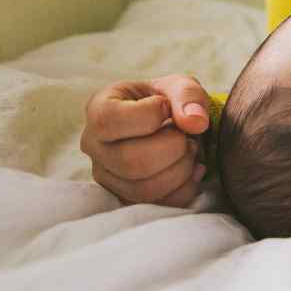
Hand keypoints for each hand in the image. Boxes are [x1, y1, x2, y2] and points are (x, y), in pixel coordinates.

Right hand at [80, 74, 210, 206]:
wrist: (167, 124)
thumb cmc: (166, 101)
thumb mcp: (178, 85)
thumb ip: (188, 96)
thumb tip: (196, 123)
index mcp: (98, 109)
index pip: (109, 120)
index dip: (149, 115)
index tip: (166, 107)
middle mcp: (94, 146)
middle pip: (130, 161)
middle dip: (173, 148)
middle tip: (187, 135)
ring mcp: (106, 176)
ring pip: (143, 189)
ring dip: (181, 170)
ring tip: (191, 150)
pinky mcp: (125, 198)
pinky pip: (158, 205)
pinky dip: (185, 188)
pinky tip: (193, 169)